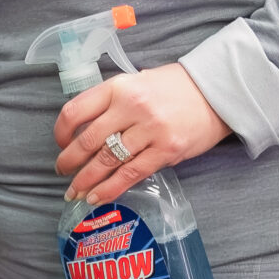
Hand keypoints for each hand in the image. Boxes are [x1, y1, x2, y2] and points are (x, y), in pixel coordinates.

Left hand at [55, 62, 229, 207]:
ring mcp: (150, 130)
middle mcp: (132, 107)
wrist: (218, 93)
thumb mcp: (139, 81)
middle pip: (88, 141)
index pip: (76, 111)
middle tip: (61, 172)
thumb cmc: (175, 88)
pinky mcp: (166, 151)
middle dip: (69, 161)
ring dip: (85, 181)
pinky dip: (110, 189)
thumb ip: (113, 100)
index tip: (60, 143)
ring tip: (75, 192)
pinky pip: (131, 175)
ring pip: (106, 162)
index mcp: (120, 87)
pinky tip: (98, 198)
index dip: (61, 132)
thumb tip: (85, 126)